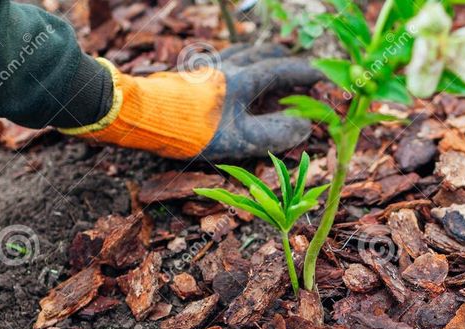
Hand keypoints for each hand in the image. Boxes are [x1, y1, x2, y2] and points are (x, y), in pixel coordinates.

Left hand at [60, 45, 319, 159]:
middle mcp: (226, 67)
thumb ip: (273, 133)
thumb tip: (304, 127)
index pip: (281, 71)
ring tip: (266, 61)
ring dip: (258, 57)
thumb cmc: (190, 129)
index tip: (323, 74)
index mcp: (242, 80)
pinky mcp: (189, 77)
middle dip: (282, 58)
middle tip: (296, 62)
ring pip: (239, 54)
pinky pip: (221, 62)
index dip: (304, 73)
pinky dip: (235, 63)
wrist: (141, 116)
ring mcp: (206, 69)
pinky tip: (228, 73)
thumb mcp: (239, 139)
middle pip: (260, 54)